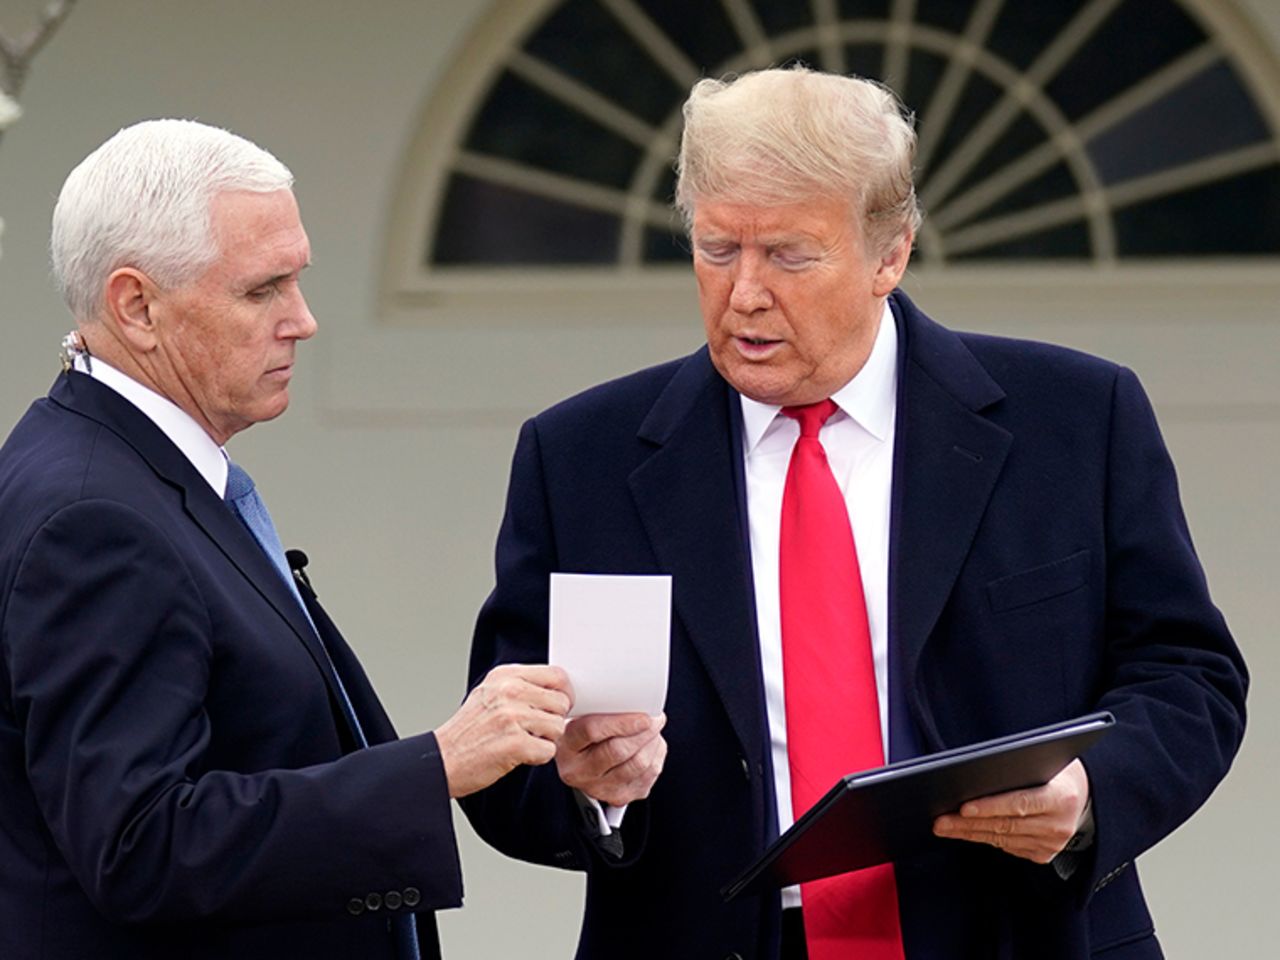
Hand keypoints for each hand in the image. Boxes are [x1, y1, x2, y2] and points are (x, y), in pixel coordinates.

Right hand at [435, 664, 572, 797]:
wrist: (442, 759)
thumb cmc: (467, 732)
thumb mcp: (489, 694)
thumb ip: (521, 686)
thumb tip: (557, 689)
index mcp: (505, 676)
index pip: (556, 675)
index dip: (563, 693)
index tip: (555, 706)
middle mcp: (509, 692)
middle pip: (561, 702)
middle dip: (553, 719)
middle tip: (534, 730)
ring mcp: (512, 717)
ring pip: (558, 727)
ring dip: (546, 740)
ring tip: (523, 742)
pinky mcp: (515, 744)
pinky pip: (549, 750)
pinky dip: (538, 757)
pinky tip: (519, 755)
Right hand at [556, 712, 666, 806]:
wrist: (582, 763)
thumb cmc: (586, 733)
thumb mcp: (581, 717)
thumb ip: (599, 706)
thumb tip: (633, 697)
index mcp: (566, 746)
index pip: (592, 731)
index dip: (621, 722)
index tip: (643, 715)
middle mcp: (579, 772)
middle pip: (618, 751)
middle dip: (643, 732)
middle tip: (655, 718)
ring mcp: (599, 788)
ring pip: (637, 765)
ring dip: (652, 743)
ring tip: (655, 728)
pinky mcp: (619, 797)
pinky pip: (647, 776)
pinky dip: (655, 756)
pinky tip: (651, 744)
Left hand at [932, 759, 1089, 863]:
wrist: (1088, 794)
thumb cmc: (1059, 771)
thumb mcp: (1045, 761)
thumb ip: (1018, 768)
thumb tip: (975, 773)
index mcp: (1062, 798)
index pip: (1020, 803)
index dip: (990, 807)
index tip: (964, 807)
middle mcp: (1059, 825)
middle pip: (1005, 825)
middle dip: (968, 823)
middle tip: (940, 820)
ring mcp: (1052, 844)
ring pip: (1002, 839)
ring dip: (970, 833)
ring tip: (944, 826)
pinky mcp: (1043, 854)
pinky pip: (1007, 847)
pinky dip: (984, 838)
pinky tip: (965, 832)